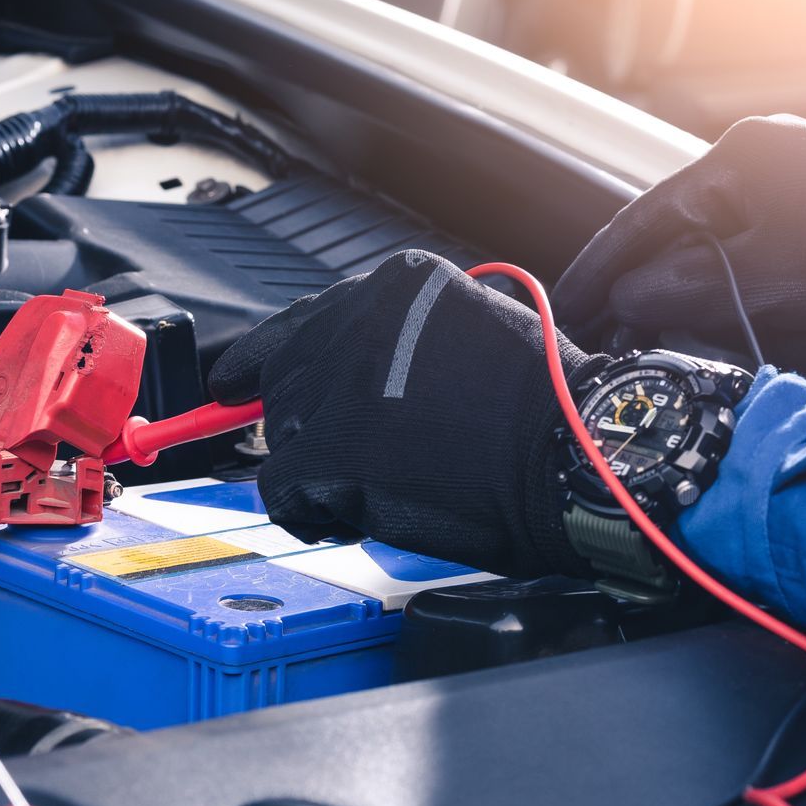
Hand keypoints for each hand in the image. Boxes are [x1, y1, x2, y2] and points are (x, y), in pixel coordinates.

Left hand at [207, 251, 597, 577]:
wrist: (572, 457)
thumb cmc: (544, 414)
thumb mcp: (472, 336)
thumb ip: (402, 345)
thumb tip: (340, 378)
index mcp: (399, 288)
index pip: (304, 320)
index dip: (266, 358)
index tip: (233, 383)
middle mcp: (360, 323)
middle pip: (286, 380)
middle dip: (307, 427)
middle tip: (344, 465)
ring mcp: (342, 384)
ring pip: (283, 436)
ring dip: (319, 471)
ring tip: (383, 488)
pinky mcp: (332, 449)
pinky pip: (281, 489)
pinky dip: (309, 513)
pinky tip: (353, 517)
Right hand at [553, 115, 805, 336]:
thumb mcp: (763, 283)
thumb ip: (680, 291)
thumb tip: (626, 302)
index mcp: (736, 159)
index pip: (641, 220)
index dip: (599, 272)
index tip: (566, 308)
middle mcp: (759, 157)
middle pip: (673, 229)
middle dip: (634, 284)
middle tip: (596, 331)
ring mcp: (790, 179)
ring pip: (710, 241)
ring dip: (678, 288)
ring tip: (642, 334)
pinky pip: (748, 246)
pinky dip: (720, 282)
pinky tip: (705, 318)